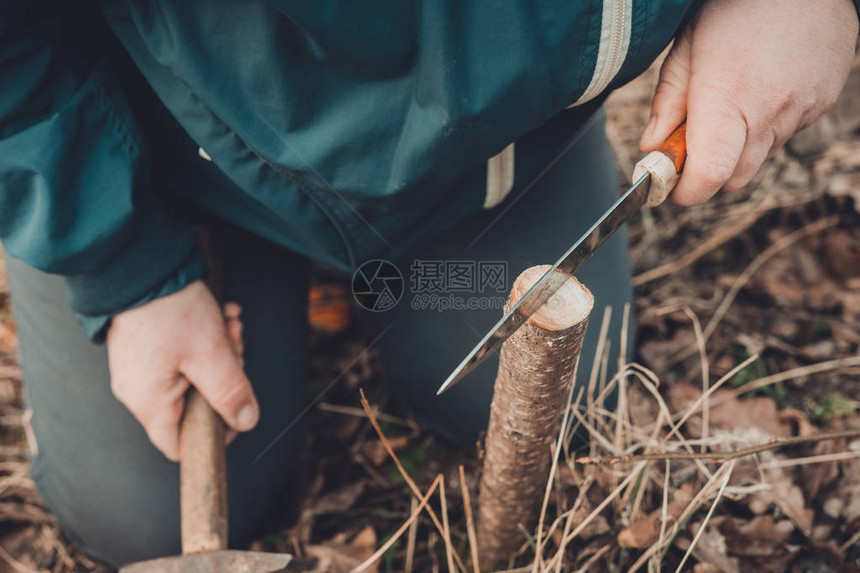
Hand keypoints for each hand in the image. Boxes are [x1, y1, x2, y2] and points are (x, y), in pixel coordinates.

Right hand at [106, 280, 256, 460]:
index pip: (181, 445)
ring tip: (230, 323)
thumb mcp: (211, 354)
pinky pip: (180, 356)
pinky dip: (205, 339)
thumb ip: (230, 393)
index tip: (238, 405)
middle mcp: (138, 392)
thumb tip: (247, 422)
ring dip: (220, 351)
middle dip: (225, 375)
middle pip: (193, 405)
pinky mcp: (145, 348)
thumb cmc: (170, 311)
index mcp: (149, 403)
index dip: (216, 433)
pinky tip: (221, 315)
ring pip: (192, 375)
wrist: (137, 264)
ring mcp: (139, 368)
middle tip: (237, 344)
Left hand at [640, 0, 857, 204]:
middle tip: (690, 143)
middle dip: (707, 172)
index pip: (709, 176)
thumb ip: (667, 103)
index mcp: (727, 98)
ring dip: (738, 146)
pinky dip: (766, 127)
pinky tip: (760, 88)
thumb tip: (651, 147)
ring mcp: (801, 111)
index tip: (669, 185)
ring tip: (731, 99)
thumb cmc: (737, 8)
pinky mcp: (821, 105)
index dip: (686, 191)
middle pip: (732, 178)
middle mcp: (768, 113)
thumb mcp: (687, 47)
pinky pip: (785, 134)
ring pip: (759, 157)